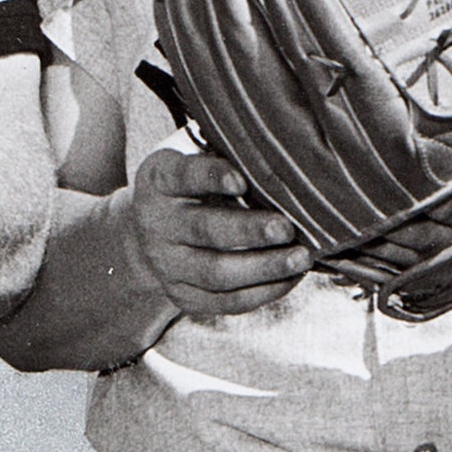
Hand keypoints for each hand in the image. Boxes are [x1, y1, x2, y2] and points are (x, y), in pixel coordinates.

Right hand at [130, 146, 311, 318]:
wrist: (151, 229)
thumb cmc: (191, 183)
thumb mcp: (195, 154)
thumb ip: (226, 151)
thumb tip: (286, 149)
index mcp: (159, 180)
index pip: (182, 176)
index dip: (211, 177)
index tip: (241, 180)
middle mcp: (156, 224)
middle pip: (203, 230)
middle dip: (248, 230)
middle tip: (286, 228)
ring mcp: (166, 263)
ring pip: (215, 272)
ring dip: (263, 267)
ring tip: (300, 258)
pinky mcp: (181, 295)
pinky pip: (223, 301)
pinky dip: (261, 292)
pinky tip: (289, 278)